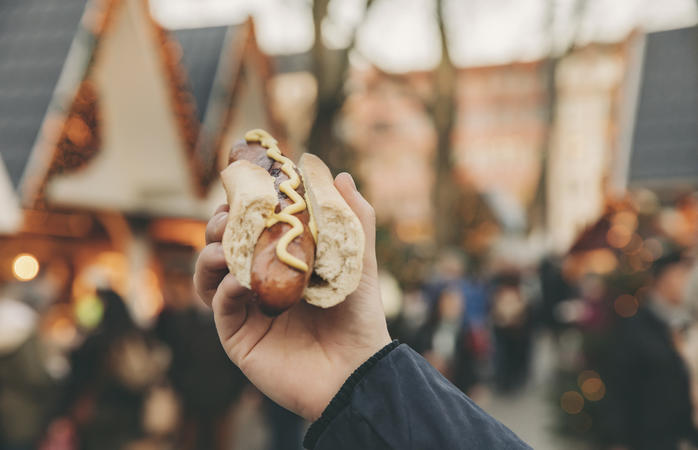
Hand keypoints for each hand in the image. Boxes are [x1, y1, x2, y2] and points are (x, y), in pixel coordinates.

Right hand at [194, 172, 390, 420]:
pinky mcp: (238, 336)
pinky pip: (219, 304)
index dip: (245, 203)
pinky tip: (243, 281)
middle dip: (221, 223)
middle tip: (229, 215)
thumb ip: (352, 217)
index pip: (253, 224)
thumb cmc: (359, 315)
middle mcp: (260, 280)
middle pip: (224, 243)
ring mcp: (247, 308)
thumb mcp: (358, 260)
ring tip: (225, 244)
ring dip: (211, 251)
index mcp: (283, 260)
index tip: (247, 184)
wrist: (356, 369)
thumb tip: (339, 174)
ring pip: (210, 271)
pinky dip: (225, 286)